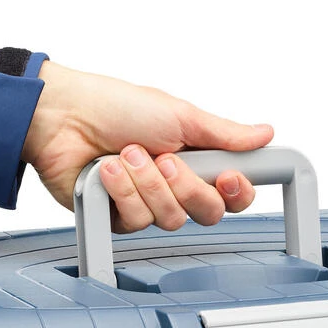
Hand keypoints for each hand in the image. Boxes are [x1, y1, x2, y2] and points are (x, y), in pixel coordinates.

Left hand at [21, 61, 273, 231]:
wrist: (62, 117)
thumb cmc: (115, 106)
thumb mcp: (179, 115)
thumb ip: (224, 134)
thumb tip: (264, 134)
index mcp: (195, 161)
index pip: (231, 195)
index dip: (235, 193)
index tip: (227, 176)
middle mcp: (174, 187)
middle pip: (207, 214)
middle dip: (185, 186)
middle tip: (164, 158)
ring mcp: (148, 204)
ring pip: (171, 219)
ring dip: (148, 183)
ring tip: (126, 154)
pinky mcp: (119, 218)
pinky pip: (137, 221)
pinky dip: (122, 191)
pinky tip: (107, 170)